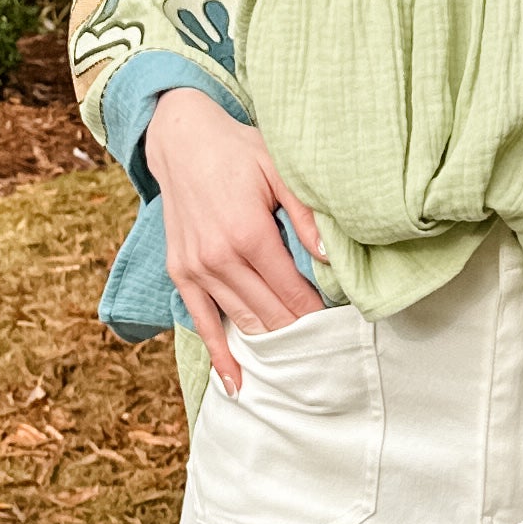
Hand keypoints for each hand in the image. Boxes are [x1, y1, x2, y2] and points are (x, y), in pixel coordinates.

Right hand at [145, 87, 324, 393]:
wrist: (182, 140)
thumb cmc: (239, 151)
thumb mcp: (280, 171)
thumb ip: (306, 216)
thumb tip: (331, 259)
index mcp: (248, 235)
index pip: (293, 293)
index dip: (318, 315)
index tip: (341, 332)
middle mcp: (219, 259)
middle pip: (269, 314)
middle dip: (299, 334)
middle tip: (328, 355)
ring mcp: (196, 269)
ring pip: (241, 321)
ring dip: (269, 344)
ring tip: (297, 368)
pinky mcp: (180, 273)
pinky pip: (201, 322)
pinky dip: (220, 354)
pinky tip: (236, 383)